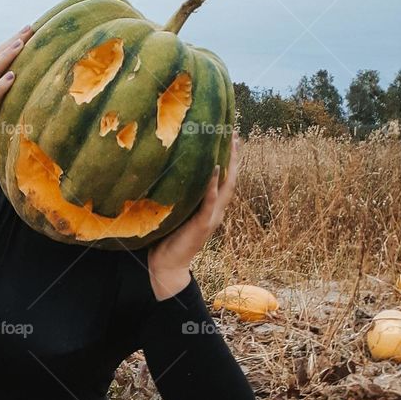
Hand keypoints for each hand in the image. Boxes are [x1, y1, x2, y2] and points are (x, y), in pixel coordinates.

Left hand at [148, 132, 240, 300]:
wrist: (166, 266)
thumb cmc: (166, 239)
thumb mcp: (174, 212)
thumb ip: (177, 196)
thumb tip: (165, 172)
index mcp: (209, 208)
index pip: (223, 179)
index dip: (228, 159)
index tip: (229, 137)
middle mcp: (215, 211)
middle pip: (231, 179)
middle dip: (234, 156)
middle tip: (235, 133)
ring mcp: (211, 218)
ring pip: (226, 188)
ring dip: (230, 165)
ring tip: (232, 145)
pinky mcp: (203, 225)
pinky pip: (210, 202)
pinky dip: (214, 186)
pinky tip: (215, 170)